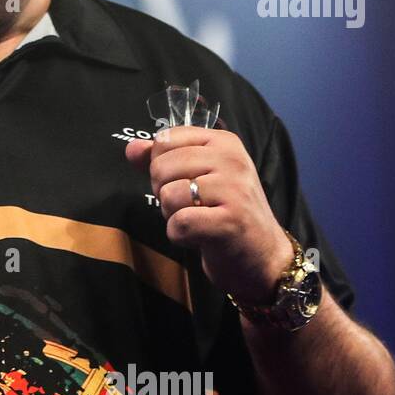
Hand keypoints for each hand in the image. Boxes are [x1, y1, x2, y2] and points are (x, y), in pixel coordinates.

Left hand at [125, 125, 291, 303]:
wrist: (263, 256)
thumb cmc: (226, 213)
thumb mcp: (199, 176)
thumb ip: (163, 159)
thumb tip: (131, 149)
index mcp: (224, 142)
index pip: (166, 139)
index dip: (161, 165)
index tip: (184, 181)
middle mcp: (232, 159)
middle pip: (161, 167)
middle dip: (164, 192)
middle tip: (192, 206)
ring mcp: (233, 190)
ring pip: (167, 196)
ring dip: (173, 215)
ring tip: (199, 220)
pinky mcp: (229, 222)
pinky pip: (178, 224)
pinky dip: (180, 236)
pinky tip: (199, 237)